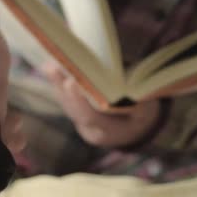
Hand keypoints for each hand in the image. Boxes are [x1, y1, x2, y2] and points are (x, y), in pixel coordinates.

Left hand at [43, 63, 160, 147]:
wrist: (132, 132)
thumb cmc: (142, 118)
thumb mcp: (148, 114)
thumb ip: (141, 106)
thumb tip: (134, 92)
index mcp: (108, 132)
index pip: (90, 117)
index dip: (79, 101)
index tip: (71, 82)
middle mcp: (90, 130)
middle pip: (72, 110)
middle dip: (61, 88)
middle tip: (52, 67)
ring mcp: (81, 124)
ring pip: (66, 105)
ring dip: (56, 84)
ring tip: (48, 64)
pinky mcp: (76, 116)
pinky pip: (65, 101)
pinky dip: (58, 85)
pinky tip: (50, 68)